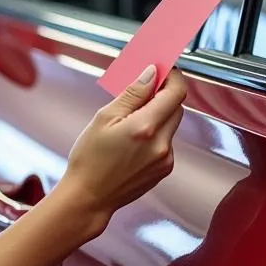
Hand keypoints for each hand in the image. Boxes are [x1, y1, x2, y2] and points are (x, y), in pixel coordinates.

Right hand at [55, 66, 187, 243]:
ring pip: (171, 124)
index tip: (162, 68)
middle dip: (162, 94)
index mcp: (146, 128)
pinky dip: (155, 133)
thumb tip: (151, 73)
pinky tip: (131, 139)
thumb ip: (132, 93)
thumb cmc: (89, 159)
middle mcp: (162, 144)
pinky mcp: (164, 169)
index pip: (176, 92)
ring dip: (157, 114)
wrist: (89, 197)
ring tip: (129, 118)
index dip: (172, 76)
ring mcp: (166, 159)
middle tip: (141, 88)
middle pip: (176, 106)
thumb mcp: (104, 118)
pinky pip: (166, 141)